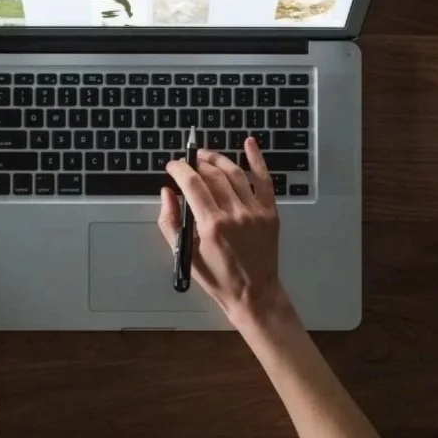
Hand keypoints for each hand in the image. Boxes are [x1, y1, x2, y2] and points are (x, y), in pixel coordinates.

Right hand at [159, 137, 290, 326]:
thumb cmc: (218, 279)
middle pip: (213, 175)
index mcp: (212, 225)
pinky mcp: (270, 212)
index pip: (192, 184)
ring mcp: (255, 211)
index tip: (172, 166)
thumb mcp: (185, 255)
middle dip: (196, 164)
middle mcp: (235, 214)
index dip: (179, 169)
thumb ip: (170, 222)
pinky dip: (257, 159)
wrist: (254, 294)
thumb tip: (167, 193)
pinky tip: (250, 143)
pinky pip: (264, 180)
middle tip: (187, 163)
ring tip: (205, 156)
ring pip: (234, 173)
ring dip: (217, 159)